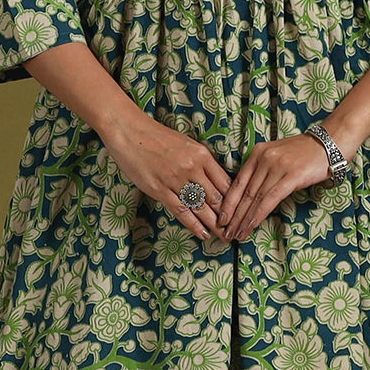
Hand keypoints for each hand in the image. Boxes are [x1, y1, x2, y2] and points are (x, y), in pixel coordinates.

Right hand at [102, 115, 235, 241]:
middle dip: (228, 217)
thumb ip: (202, 162)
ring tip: (223, 237)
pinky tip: (202, 234)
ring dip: (214, 225)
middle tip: (235, 230)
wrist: (130, 132)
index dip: (234, 201)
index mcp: (202, 155)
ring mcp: (176, 180)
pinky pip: (181, 211)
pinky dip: (194, 224)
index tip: (239, 212)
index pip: (225, 182)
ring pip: (201, 207)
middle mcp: (192, 168)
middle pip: (216, 198)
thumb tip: (216, 182)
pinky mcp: (160, 189)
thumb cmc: (158, 138)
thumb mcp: (187, 144)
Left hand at [215, 131, 345, 240]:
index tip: (221, 219)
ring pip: (255, 198)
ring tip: (237, 234)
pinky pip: (270, 199)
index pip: (238, 182)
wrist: (328, 143)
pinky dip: (258, 215)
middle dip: (233, 216)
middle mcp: (264, 158)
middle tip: (226, 233)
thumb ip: (263, 170)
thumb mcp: (277, 156)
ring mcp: (277, 166)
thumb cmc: (304, 153)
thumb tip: (250, 195)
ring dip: (244, 220)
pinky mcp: (291, 176)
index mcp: (258, 153)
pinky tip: (252, 226)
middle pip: (244, 192)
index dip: (228, 203)